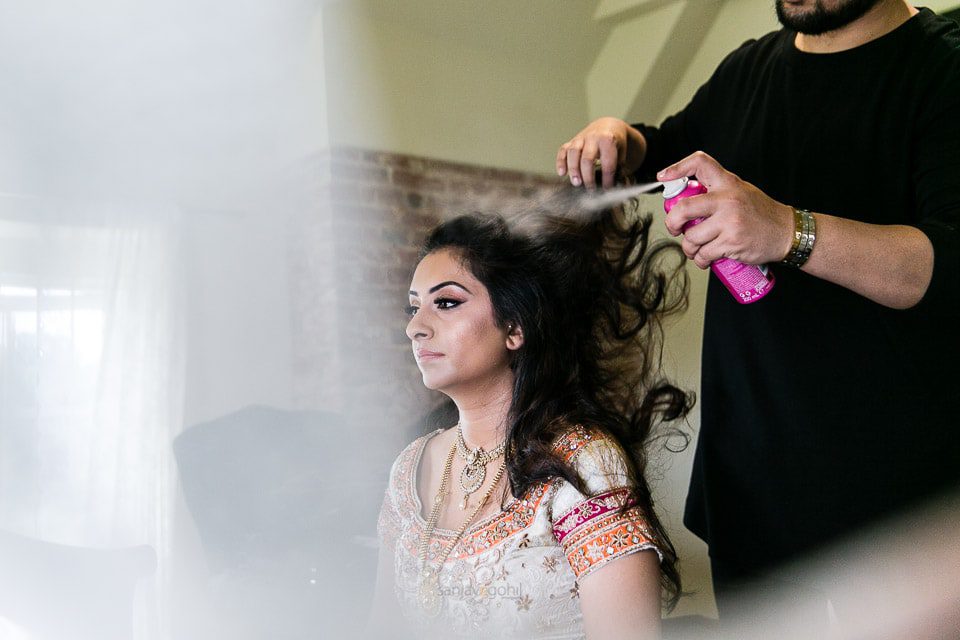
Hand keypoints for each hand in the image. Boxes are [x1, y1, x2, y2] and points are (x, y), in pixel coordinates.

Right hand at [555, 117, 645, 188]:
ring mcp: (580, 138)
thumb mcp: (621, 155)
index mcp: (608, 140)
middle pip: (587, 159)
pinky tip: (562, 173)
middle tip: (591, 189)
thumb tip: (617, 188)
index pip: (607, 163)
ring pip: (573, 153)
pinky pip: (563, 150)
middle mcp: (593, 137)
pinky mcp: (571, 141)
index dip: (607, 179)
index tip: (607, 189)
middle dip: (588, 177)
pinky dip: (561, 162)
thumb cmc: (614, 145)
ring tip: (577, 183)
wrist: (608, 127)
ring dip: (573, 170)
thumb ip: (619, 170)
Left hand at [658, 151, 794, 267]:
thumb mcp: (741, 191)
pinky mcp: (731, 242)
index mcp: (728, 182)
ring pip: (691, 237)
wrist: (787, 232)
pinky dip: (701, 260)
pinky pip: (703, 254)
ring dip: (689, 248)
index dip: (677, 168)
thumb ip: (717, 192)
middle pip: (683, 208)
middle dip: (672, 222)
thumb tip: (684, 200)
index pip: (700, 163)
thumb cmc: (760, 213)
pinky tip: (706, 258)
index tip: (663, 177)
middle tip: (674, 228)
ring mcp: (729, 221)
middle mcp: (727, 199)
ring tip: (696, 248)